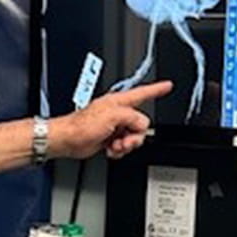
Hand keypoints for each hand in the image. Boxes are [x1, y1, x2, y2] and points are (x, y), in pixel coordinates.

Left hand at [50, 81, 172, 159]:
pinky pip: (125, 145)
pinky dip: (119, 150)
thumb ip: (132, 117)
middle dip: (135, 136)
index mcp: (118, 102)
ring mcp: (114, 127)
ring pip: (134, 137)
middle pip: (141, 123)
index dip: (156, 89)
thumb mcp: (112, 116)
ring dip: (126, 145)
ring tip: (114, 145)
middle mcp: (117, 113)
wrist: (68, 140)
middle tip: (124, 140)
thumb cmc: (82, 125)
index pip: (142, 93)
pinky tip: (110, 149)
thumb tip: (140, 125)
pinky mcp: (110, 138)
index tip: (167, 85)